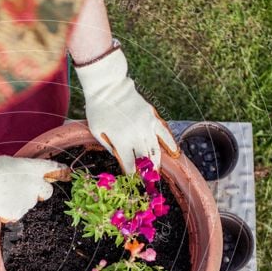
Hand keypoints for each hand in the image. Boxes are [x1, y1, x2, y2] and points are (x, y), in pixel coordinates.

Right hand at [0, 156, 64, 220]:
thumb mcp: (8, 164)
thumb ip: (22, 171)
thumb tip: (25, 179)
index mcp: (31, 167)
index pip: (52, 168)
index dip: (61, 171)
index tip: (67, 173)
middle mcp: (34, 184)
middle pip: (47, 191)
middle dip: (41, 192)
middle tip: (26, 190)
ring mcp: (28, 200)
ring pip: (29, 202)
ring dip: (20, 200)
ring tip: (1, 195)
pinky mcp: (19, 212)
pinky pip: (18, 212)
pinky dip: (10, 210)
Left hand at [75, 48, 178, 173]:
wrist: (108, 87)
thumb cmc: (98, 111)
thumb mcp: (97, 132)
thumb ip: (110, 147)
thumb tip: (122, 160)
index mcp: (121, 141)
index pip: (130, 165)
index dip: (132, 176)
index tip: (133, 183)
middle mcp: (136, 135)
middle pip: (145, 160)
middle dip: (146, 173)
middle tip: (147, 182)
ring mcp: (146, 126)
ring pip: (156, 149)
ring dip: (157, 162)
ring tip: (156, 172)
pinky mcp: (152, 117)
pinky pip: (164, 133)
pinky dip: (170, 144)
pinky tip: (174, 153)